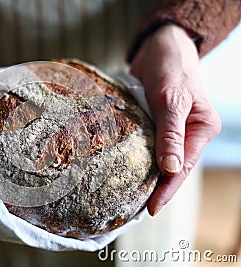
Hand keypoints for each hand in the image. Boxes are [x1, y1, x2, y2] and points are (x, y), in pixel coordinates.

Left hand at [131, 25, 220, 214]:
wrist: (160, 46)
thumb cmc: (171, 67)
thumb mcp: (171, 98)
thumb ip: (170, 133)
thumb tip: (171, 170)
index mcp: (201, 128)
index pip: (184, 166)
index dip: (168, 188)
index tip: (152, 207)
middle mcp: (187, 132)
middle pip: (172, 166)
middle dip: (156, 186)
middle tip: (135, 208)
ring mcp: (169, 128)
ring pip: (158, 157)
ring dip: (145, 174)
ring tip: (128, 195)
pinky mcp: (153, 122)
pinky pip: (146, 144)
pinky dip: (136, 156)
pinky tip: (124, 168)